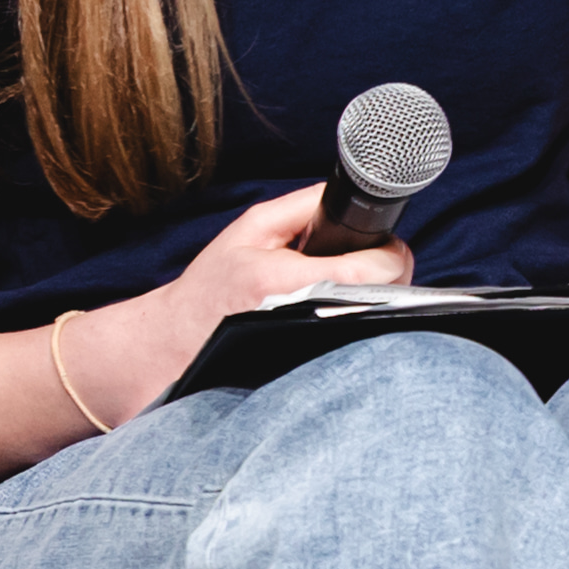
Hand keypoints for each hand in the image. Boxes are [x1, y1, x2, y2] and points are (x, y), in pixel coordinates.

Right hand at [82, 182, 410, 421]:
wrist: (175, 345)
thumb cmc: (212, 287)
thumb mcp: (252, 230)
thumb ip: (305, 206)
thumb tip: (351, 195)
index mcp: (291, 282)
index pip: (379, 271)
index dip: (390, 254)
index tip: (380, 249)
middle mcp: (310, 321)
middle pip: (393, 300)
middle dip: (389, 280)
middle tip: (364, 270)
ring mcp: (318, 352)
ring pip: (384, 327)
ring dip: (378, 306)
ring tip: (348, 295)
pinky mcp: (320, 372)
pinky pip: (363, 347)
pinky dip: (363, 330)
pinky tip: (341, 319)